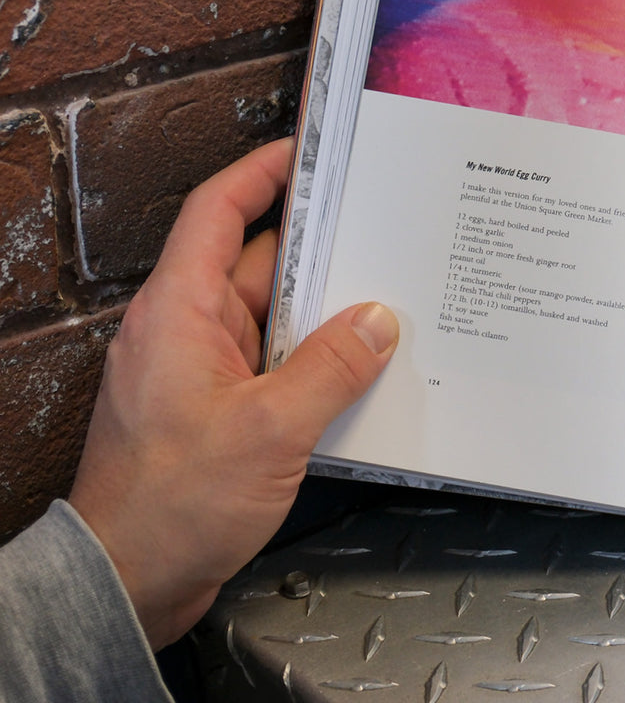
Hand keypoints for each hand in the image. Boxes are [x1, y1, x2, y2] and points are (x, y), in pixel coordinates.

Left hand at [68, 139, 398, 647]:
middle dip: (322, 253)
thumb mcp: (270, 428)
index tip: (307, 151)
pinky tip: (358, 375)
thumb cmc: (171, 505)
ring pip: (273, 318)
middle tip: (381, 234)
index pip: (219, 212)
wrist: (131, 580)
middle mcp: (186, 331)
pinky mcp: (218, 409)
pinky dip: (314, 362)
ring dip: (324, 318)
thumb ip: (331, 367)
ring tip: (387, 310)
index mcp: (179, 311)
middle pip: (260, 264)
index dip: (262, 172)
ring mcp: (201, 370)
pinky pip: (274, 363)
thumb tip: (377, 322)